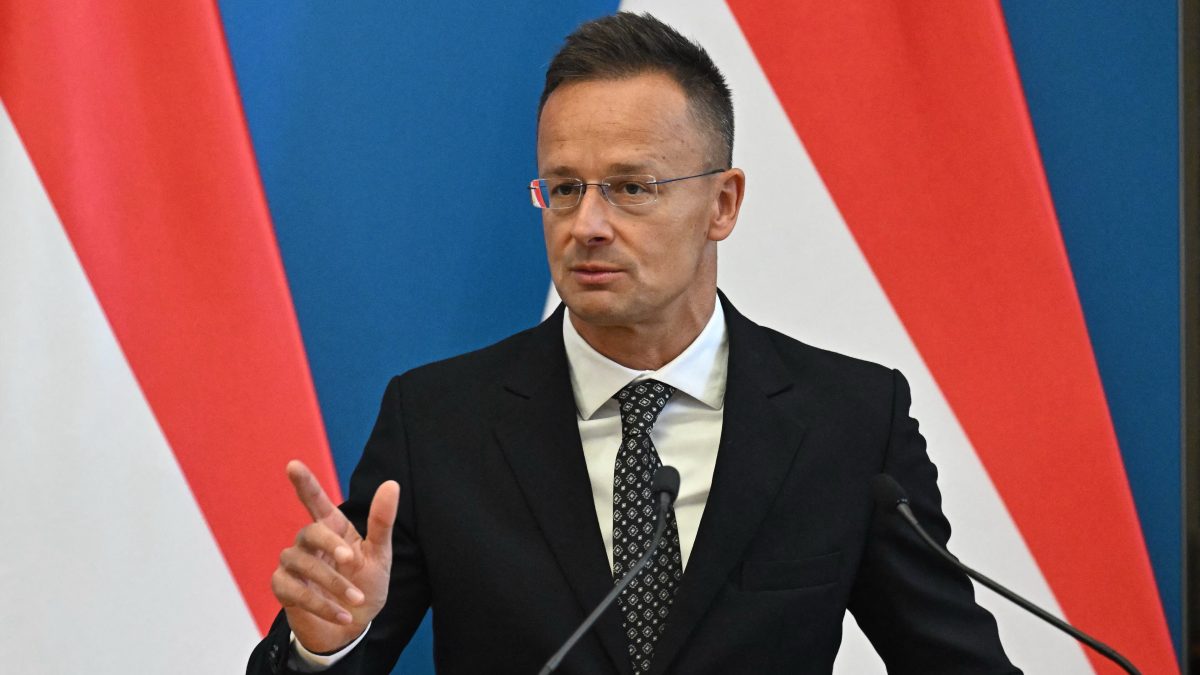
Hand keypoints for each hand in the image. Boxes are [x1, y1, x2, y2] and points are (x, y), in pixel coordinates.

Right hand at [271, 460, 399, 653]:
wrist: (354, 626)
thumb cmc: (366, 584)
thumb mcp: (379, 555)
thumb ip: (382, 521)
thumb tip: (391, 484)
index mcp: (332, 527)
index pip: (315, 500)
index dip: (304, 482)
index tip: (293, 465)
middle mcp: (309, 542)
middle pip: (310, 532)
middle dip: (330, 545)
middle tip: (351, 561)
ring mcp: (293, 564)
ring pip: (301, 563)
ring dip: (332, 583)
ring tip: (357, 599)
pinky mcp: (283, 588)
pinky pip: (294, 590)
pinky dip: (320, 605)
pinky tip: (343, 616)